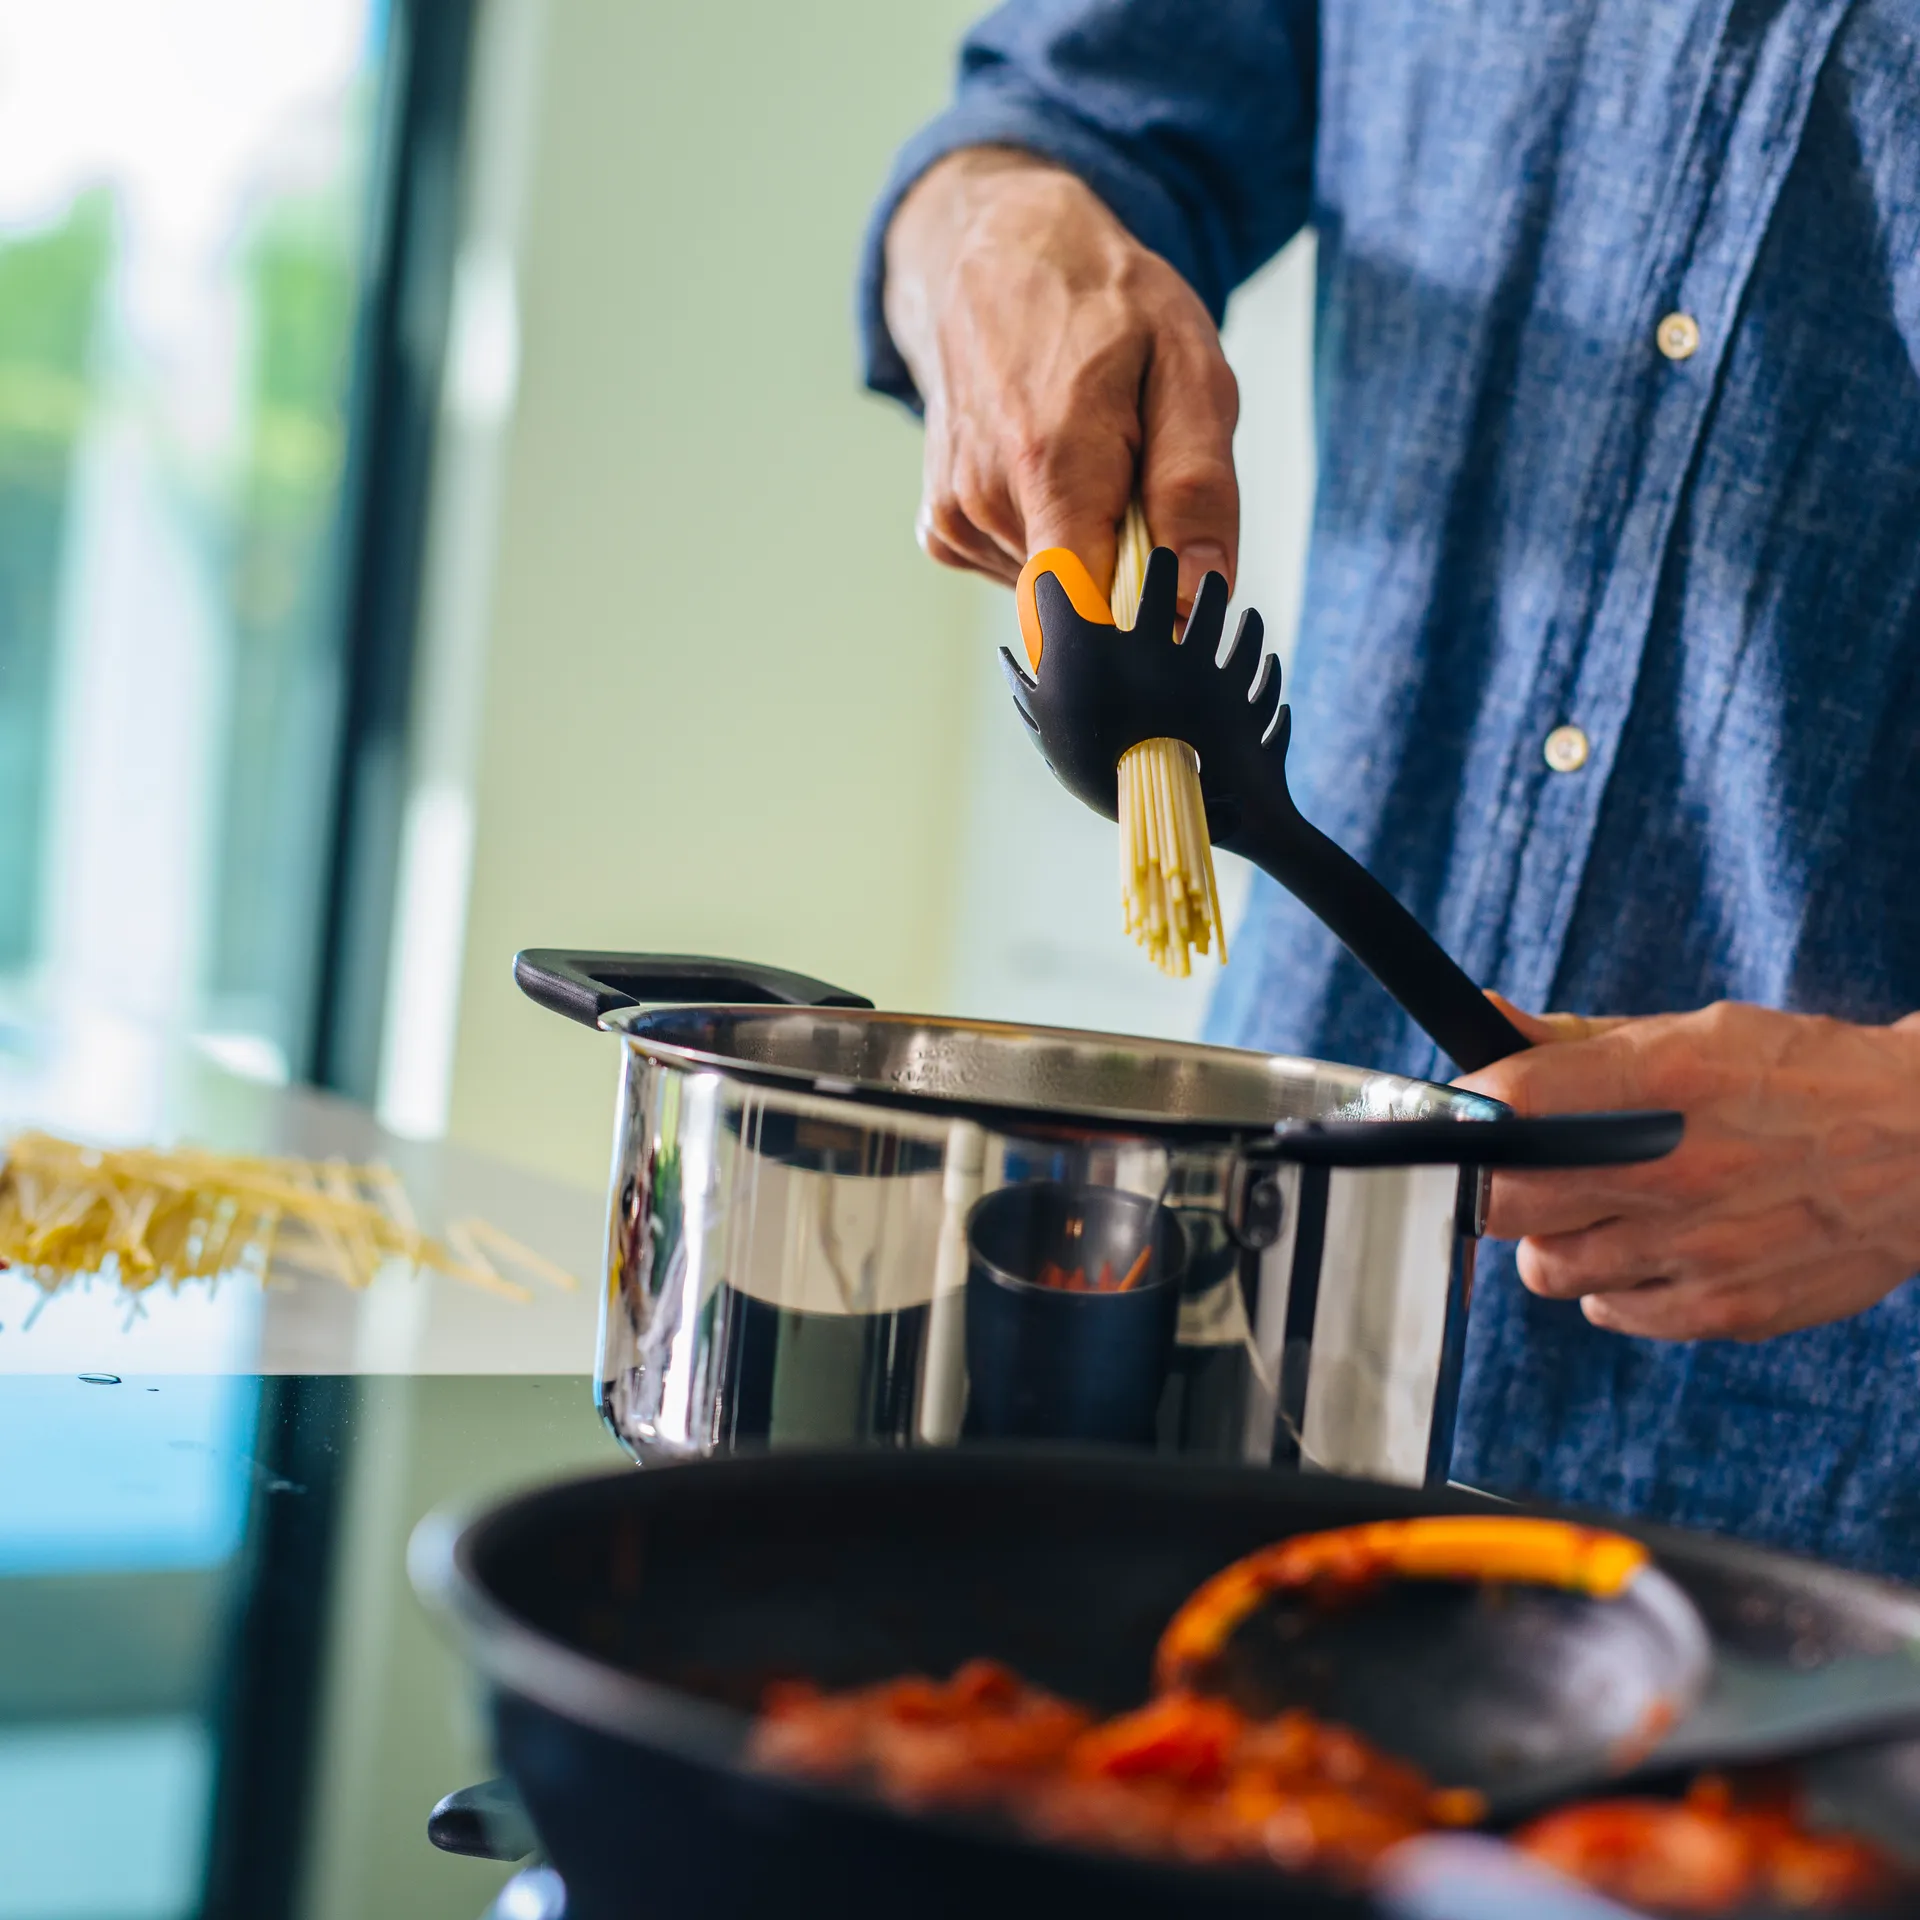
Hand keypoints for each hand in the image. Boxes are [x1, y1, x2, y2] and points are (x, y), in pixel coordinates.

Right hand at [883, 146, 1238, 609]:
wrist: (1000, 258)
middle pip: (1086, 605)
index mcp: (1052, 464)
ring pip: (1056, 593)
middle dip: (1133, 568)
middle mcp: (989, 501)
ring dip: (1095, 547)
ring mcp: (957, 518)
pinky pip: (1020, 574)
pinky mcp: (944, 529)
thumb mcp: (1189, 370)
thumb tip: (1199, 592)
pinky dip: (1052, 540)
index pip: (1081, 617)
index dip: (1138, 632)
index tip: (1171, 602)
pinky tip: (1052, 475)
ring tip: (1096, 459)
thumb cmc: (1106, 305)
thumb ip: (1196, 488)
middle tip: (1143, 479)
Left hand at [1454, 998, 1919, 1340]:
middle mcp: (1676, 1166)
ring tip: (1596, 1208)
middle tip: (1520, 1167)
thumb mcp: (1696, 1030)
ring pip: (1542, 1266)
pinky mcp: (1725, 1309)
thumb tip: (1486, 1015)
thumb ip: (1579, 1039)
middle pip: (1502, 1198)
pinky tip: (1646, 1246)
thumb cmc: (1802, 1079)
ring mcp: (1700, 1246)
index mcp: (1666, 1079)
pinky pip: (1607, 1310)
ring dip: (1551, 1237)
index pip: (1511, 1103)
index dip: (1467, 1110)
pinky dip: (1610, 1284)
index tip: (1464, 1111)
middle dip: (1494, 1181)